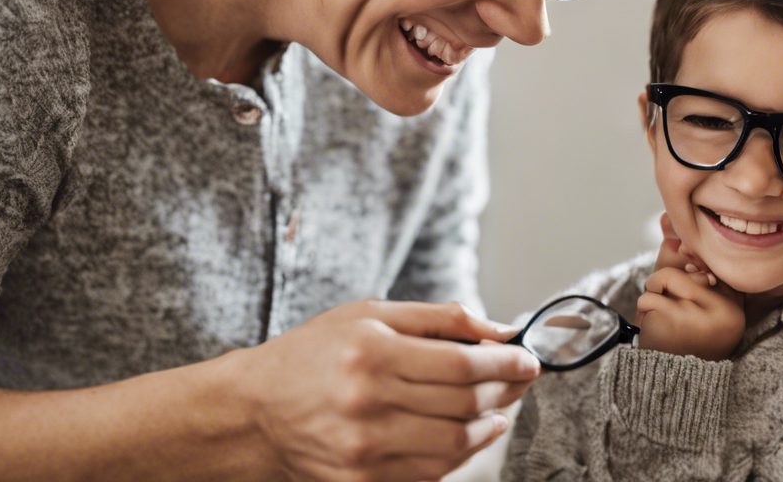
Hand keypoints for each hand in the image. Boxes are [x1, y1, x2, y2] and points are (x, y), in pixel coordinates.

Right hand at [227, 299, 540, 481]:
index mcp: (371, 354)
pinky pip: (431, 473)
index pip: (461, 362)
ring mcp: (365, 450)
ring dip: (489, 426)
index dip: (505, 363)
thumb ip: (437, 318)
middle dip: (504, 390)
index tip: (528, 359)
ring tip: (497, 408)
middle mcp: (368, 403)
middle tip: (520, 379)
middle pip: (464, 403)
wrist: (254, 412)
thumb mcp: (368, 317)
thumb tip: (498, 329)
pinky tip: (469, 434)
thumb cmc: (313, 355)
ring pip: (455, 443)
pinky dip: (460, 455)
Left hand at [635, 212, 744, 360]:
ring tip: (657, 310)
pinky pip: (651, 297)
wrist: (676, 381)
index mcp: (734, 302)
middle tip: (665, 298)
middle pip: (686, 266)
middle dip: (666, 279)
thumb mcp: (688, 299)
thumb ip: (679, 260)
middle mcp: (726, 307)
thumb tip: (666, 219)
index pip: (710, 262)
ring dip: (652, 292)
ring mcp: (705, 314)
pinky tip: (651, 322)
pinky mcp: (680, 322)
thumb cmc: (682, 336)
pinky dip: (644, 307)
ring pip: (666, 277)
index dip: (690, 258)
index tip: (684, 271)